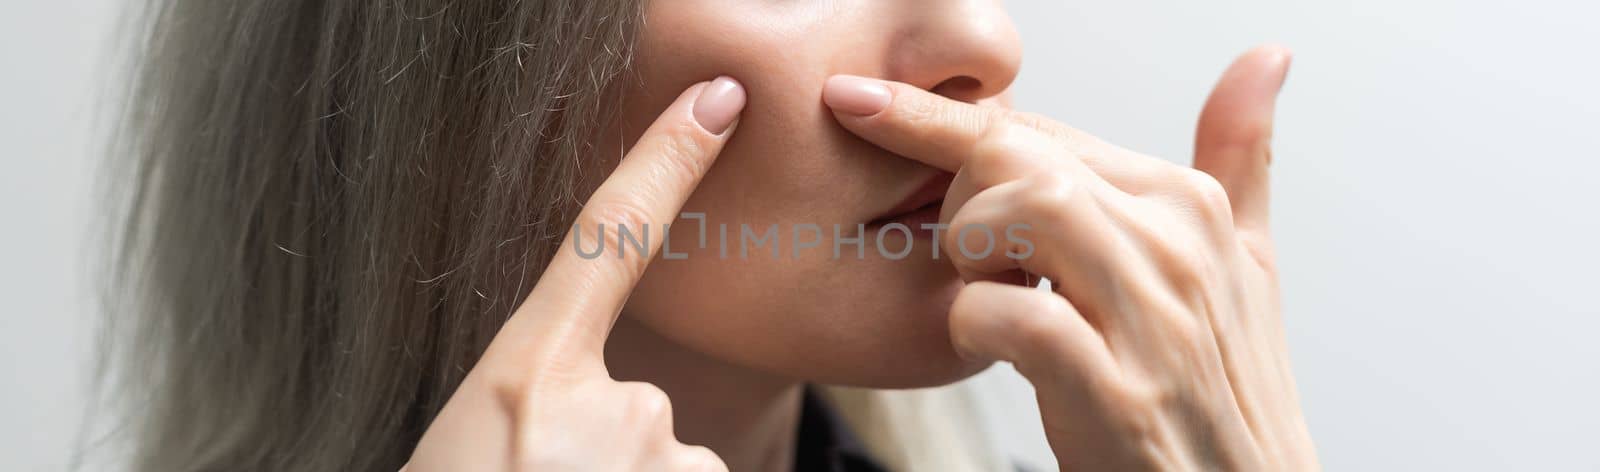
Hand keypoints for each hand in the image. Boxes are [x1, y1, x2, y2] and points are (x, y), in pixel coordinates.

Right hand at [404, 77, 745, 470]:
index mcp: (532, 374)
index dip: (666, 164)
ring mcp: (669, 459)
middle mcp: (616, 406)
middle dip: (602, 446)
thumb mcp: (471, 433)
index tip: (715, 104)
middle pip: (637, 399)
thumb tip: (581, 405)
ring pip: (666, 458)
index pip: (608, 238)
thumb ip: (539, 397)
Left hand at [823, 46, 1317, 469]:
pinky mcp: (1118, 395)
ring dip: (969, 250)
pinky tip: (985, 340)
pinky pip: (1017, 316)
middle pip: (1020, 156)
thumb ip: (1241, 157)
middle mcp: (1178, 246)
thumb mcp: (1245, 263)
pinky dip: (975, 322)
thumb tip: (1266, 57)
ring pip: (1025, 208)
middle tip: (967, 257)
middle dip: (958, 196)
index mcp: (1190, 203)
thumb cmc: (1222, 388)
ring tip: (983, 291)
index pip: (1043, 130)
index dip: (942, 124)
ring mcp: (1152, 320)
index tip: (860, 104)